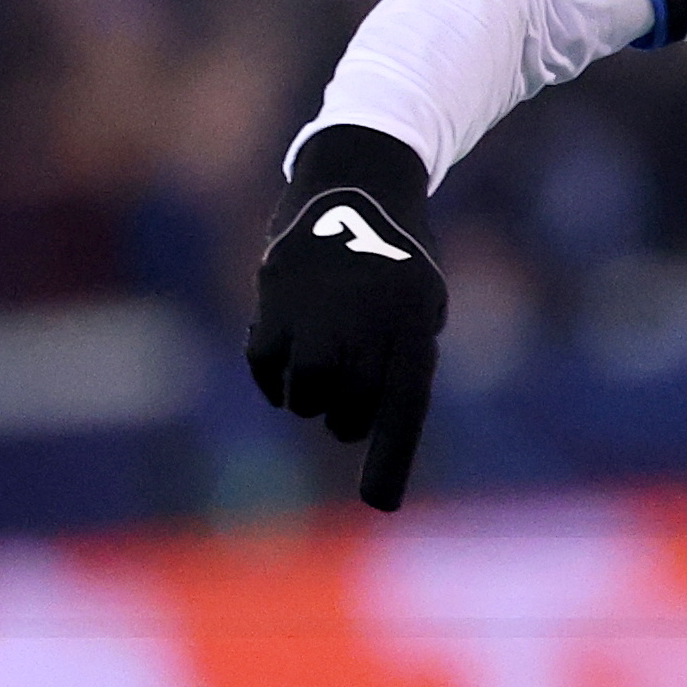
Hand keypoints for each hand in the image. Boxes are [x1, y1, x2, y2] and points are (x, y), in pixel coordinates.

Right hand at [245, 125, 449, 510]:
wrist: (357, 181)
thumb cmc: (397, 254)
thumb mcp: (420, 304)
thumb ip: (400, 361)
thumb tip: (374, 422)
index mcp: (413, 326)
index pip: (403, 407)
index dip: (391, 459)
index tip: (378, 505)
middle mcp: (367, 321)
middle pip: (351, 409)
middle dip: (348, 418)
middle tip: (349, 403)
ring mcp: (318, 310)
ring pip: (305, 393)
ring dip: (310, 395)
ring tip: (321, 365)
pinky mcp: (275, 295)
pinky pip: (265, 364)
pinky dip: (273, 373)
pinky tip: (285, 352)